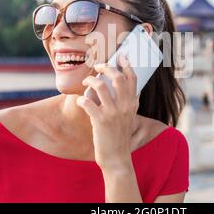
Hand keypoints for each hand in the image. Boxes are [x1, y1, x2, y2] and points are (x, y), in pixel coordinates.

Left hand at [76, 54, 139, 170]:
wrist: (117, 157)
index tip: (120, 56)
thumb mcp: (129, 117)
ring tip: (86, 82)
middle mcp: (125, 106)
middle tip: (98, 67)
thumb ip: (128, 102)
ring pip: (101, 86)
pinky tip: (80, 101)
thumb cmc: (120, 135)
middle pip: (117, 77)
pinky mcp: (100, 121)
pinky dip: (82, 99)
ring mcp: (112, 113)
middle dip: (106, 67)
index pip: (132, 78)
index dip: (126, 64)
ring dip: (91, 80)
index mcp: (133, 104)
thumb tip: (123, 86)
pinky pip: (88, 102)